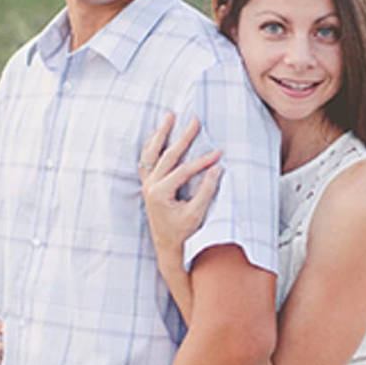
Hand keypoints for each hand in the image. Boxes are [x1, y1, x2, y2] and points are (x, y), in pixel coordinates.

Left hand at [140, 112, 221, 261]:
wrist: (168, 247)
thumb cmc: (182, 234)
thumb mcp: (196, 214)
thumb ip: (206, 190)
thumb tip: (217, 169)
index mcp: (159, 194)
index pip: (183, 170)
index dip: (202, 161)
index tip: (218, 153)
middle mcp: (149, 187)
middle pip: (166, 155)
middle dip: (182, 137)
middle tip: (195, 121)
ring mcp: (147, 185)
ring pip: (151, 153)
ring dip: (160, 134)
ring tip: (169, 117)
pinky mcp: (148, 186)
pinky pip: (147, 161)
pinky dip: (152, 146)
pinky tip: (158, 134)